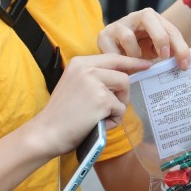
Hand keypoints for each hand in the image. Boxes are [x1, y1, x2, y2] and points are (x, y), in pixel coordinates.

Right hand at [36, 53, 150, 155]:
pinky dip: (113, 121)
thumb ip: (93, 78)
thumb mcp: (74, 85)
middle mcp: (87, 68)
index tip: (145, 65)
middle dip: (124, 92)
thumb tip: (120, 78)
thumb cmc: (61, 115)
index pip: (113, 58)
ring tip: (102, 117)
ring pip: (124, 90)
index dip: (131, 62)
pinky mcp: (102, 99)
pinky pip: (120, 109)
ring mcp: (95, 82)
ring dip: (118, 106)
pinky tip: (98, 124)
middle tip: (117, 105)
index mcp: (79, 63)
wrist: (46, 132)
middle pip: (123, 74)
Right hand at [98, 8, 190, 68]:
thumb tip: (186, 60)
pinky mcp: (103, 36)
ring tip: (137, 66)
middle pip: (148, 16)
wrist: (114, 51)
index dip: (179, 46)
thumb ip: (171, 51)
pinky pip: (113, 51)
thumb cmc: (140, 49)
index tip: (184, 64)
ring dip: (135, 55)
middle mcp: (133, 17)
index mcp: (151, 18)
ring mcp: (117, 25)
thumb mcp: (157, 49)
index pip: (169, 28)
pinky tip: (125, 68)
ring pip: (128, 37)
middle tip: (164, 57)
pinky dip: (121, 62)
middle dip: (159, 37)